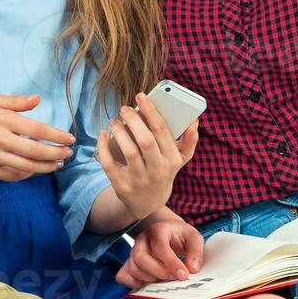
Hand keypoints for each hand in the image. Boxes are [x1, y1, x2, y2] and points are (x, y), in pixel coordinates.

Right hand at [0, 94, 75, 181]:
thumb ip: (17, 101)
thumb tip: (38, 99)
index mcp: (3, 120)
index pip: (37, 130)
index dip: (57, 136)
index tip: (70, 139)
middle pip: (35, 151)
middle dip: (56, 154)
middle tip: (68, 154)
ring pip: (27, 167)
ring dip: (46, 167)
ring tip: (57, 164)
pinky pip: (13, 176)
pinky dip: (28, 175)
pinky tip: (36, 170)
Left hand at [99, 92, 199, 220]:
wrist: (148, 203)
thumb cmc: (163, 171)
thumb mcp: (179, 159)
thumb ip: (189, 140)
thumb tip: (194, 121)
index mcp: (172, 160)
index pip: (162, 132)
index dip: (151, 111)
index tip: (140, 96)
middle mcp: (157, 171)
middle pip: (146, 141)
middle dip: (134, 121)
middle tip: (125, 108)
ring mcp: (139, 180)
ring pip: (129, 152)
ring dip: (119, 132)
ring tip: (114, 120)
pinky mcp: (122, 187)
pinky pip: (109, 165)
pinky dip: (103, 147)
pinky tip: (103, 134)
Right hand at [116, 217, 204, 287]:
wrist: (168, 232)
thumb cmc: (180, 236)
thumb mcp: (193, 238)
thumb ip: (195, 252)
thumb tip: (192, 268)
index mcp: (157, 229)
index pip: (160, 247)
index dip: (171, 263)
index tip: (183, 275)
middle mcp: (141, 239)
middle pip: (140, 257)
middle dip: (158, 272)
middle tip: (173, 278)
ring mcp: (132, 251)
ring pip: (133, 267)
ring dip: (149, 279)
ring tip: (164, 280)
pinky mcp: (128, 263)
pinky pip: (123, 276)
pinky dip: (133, 284)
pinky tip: (148, 284)